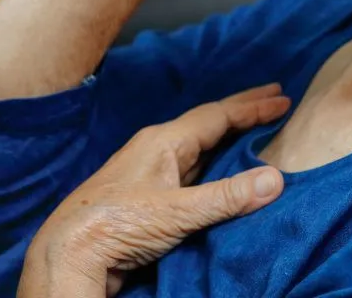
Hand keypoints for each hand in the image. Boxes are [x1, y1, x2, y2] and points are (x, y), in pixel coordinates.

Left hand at [19, 84, 291, 296]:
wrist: (69, 252)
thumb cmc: (116, 225)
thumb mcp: (178, 211)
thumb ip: (228, 196)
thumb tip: (276, 179)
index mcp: (163, 141)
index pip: (217, 115)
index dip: (252, 107)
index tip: (283, 98)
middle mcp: (156, 150)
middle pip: (208, 125)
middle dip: (242, 113)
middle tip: (274, 100)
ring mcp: (149, 173)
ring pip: (197, 148)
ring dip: (227, 139)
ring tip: (254, 132)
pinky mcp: (145, 197)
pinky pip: (188, 171)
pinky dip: (212, 165)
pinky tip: (220, 172)